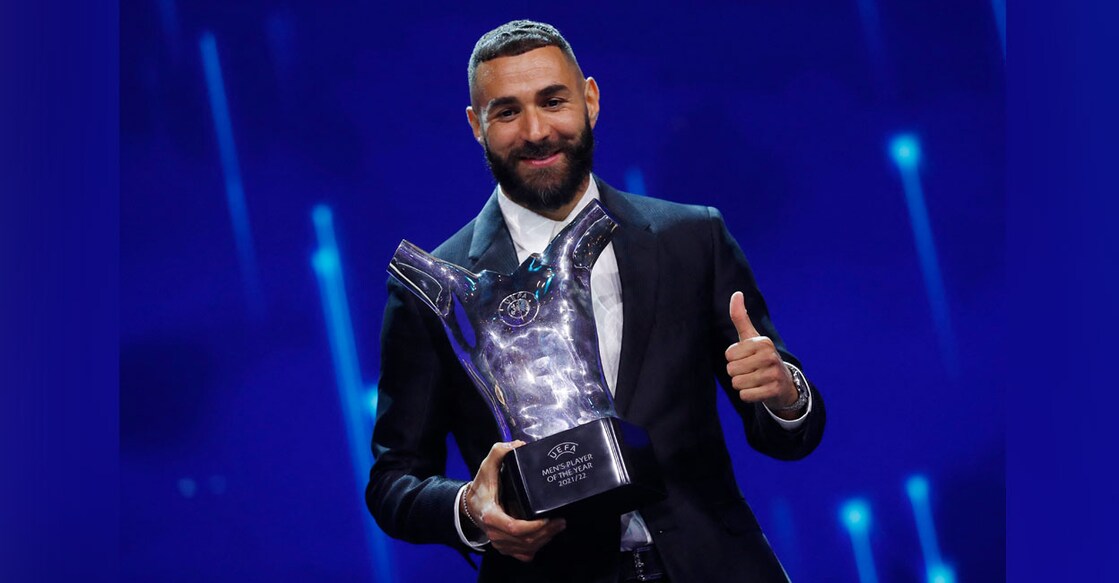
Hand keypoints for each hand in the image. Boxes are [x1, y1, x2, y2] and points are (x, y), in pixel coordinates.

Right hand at [464, 441, 566, 561]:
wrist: (469, 506)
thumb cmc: (480, 487)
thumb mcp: (485, 467)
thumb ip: (498, 453)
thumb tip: (518, 444)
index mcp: (491, 516)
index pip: (514, 528)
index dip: (533, 527)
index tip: (548, 519)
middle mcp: (495, 534)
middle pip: (524, 540)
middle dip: (546, 533)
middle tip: (561, 521)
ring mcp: (500, 543)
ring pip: (526, 549)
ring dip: (545, 540)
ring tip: (558, 527)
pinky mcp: (505, 548)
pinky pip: (523, 554)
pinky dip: (536, 547)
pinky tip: (546, 537)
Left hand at [725, 291, 798, 413]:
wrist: (784, 384)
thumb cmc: (761, 358)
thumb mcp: (751, 337)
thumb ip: (741, 317)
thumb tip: (736, 293)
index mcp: (762, 341)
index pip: (729, 354)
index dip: (733, 359)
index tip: (747, 358)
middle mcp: (770, 356)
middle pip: (732, 370)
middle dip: (737, 373)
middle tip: (751, 371)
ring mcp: (774, 373)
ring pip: (737, 383)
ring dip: (742, 385)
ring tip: (754, 381)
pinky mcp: (774, 390)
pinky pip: (746, 396)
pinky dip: (748, 396)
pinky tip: (758, 390)